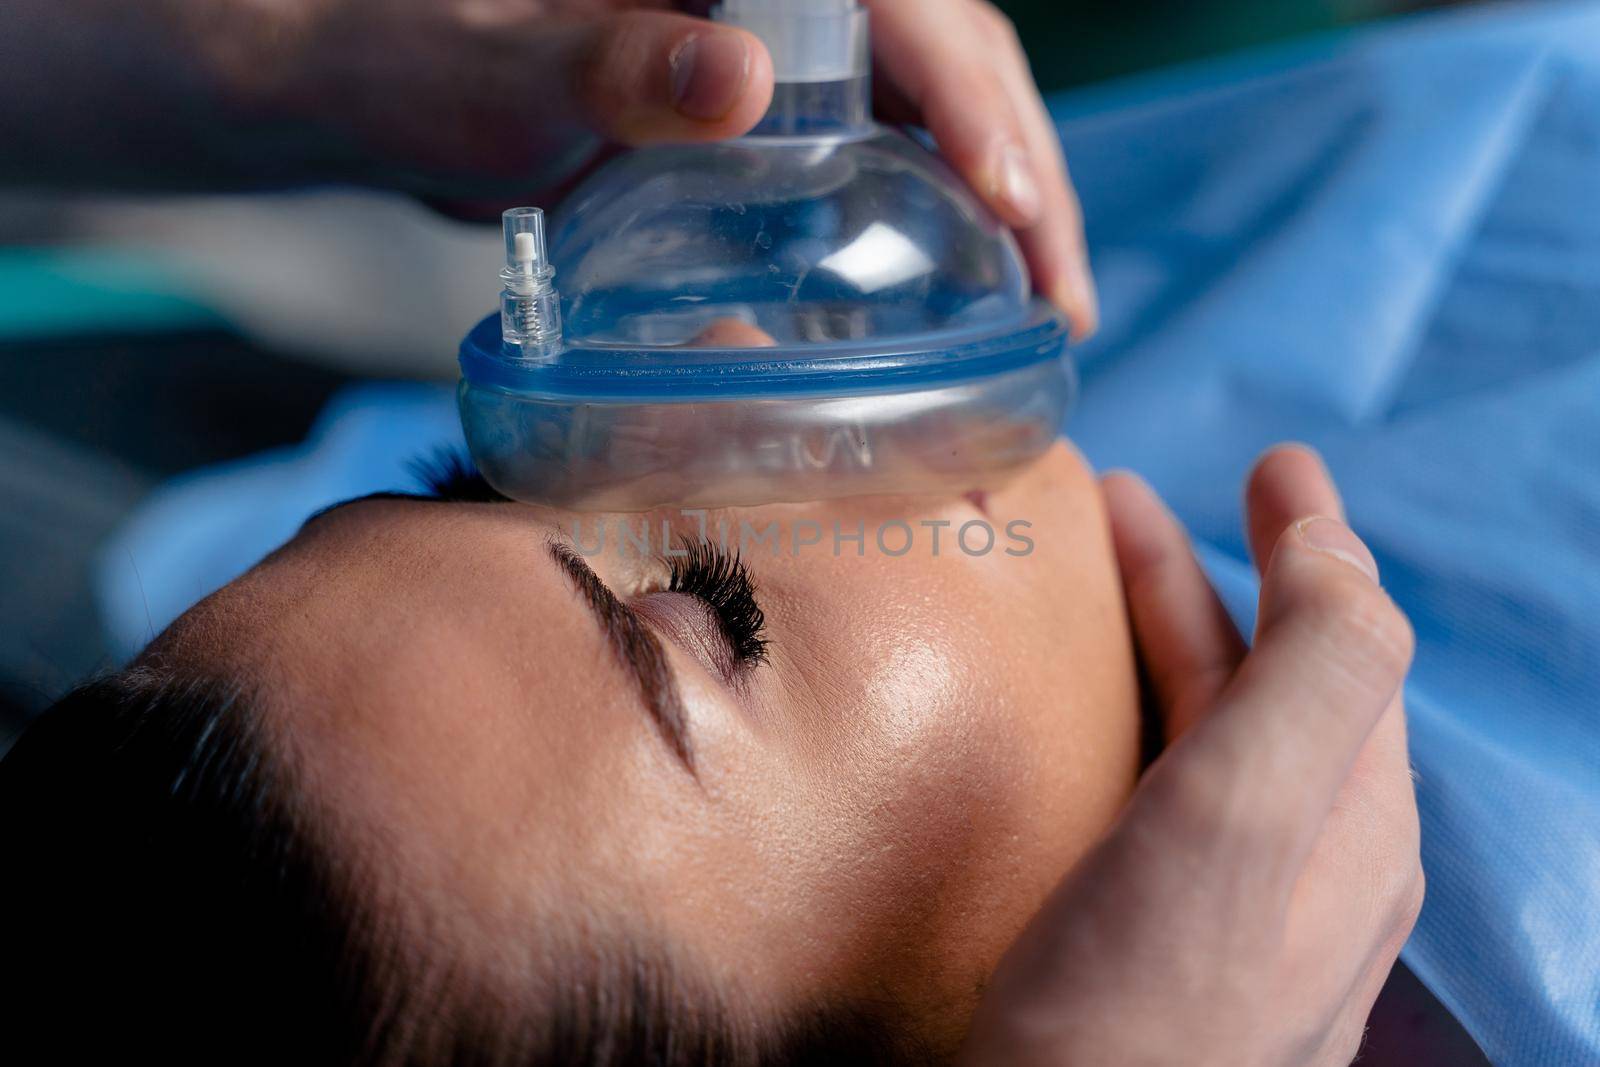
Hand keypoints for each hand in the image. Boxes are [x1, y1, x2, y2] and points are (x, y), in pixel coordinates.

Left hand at [194, 0, 1095, 333]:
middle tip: (1058, 295)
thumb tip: (746, 78)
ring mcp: (781, 34)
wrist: (381, 84)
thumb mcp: (499, 73)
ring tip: (1043, 308)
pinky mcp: (772, 98)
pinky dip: (938, 208)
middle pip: (945, 44)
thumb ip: (608, 67)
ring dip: (1002, 195)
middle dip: (1018, 162)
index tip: (1008, 199)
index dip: (965, 89)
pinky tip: (964, 288)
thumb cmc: (412, 58)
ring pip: (933, 95)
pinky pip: (884, 136)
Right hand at [961, 445, 1423, 1065]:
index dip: (1307, 542)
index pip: (1344, 644)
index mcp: (1352, 827)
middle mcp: (1309, 871)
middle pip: (1268, 684)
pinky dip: (1125, 716)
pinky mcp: (1156, 949)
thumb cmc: (1133, 1008)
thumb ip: (1318, 672)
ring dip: (1158, 640)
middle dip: (1204, 578)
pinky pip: (1162, 793)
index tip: (1269, 459)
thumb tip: (1340, 550)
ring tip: (1085, 573)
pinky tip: (1075, 715)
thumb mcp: (1243, 817)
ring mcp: (1233, 916)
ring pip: (1210, 737)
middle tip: (1120, 499)